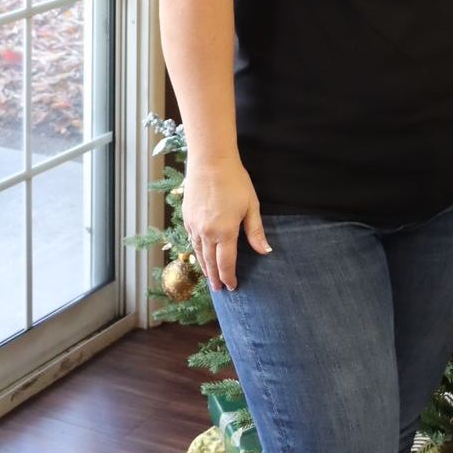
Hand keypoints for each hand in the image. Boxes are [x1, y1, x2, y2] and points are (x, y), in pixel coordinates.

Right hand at [182, 159, 270, 290]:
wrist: (210, 162)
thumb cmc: (235, 181)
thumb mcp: (251, 205)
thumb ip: (256, 231)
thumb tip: (265, 251)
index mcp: (225, 232)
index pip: (227, 263)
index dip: (229, 277)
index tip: (232, 287)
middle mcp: (207, 233)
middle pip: (210, 262)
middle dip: (216, 277)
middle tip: (219, 289)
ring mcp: (194, 226)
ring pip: (199, 253)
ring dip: (205, 267)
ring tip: (210, 278)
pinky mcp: (187, 218)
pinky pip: (192, 241)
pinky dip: (196, 252)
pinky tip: (200, 254)